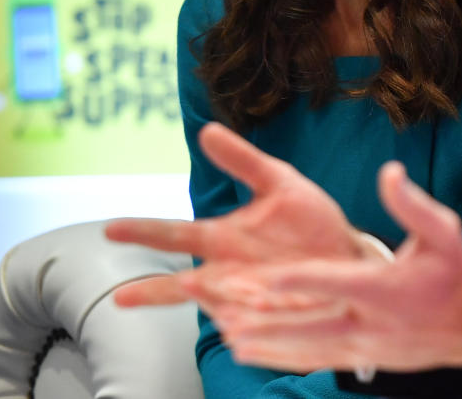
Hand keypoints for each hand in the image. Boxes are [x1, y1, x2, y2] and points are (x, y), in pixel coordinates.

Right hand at [105, 122, 374, 306]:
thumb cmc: (310, 220)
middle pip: (180, 283)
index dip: (144, 232)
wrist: (350, 256)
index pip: (175, 235)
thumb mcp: (279, 182)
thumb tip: (207, 130)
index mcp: (223, 237)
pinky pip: (249, 330)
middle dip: (152, 289)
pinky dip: (241, 331)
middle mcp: (226, 272)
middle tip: (120, 297)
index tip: (111, 229)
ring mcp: (246, 299)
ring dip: (205, 306)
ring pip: (212, 309)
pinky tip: (238, 331)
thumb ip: (243, 160)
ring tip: (198, 299)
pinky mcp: (270, 320)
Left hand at [190, 161, 461, 374]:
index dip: (298, 280)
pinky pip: (318, 359)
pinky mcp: (364, 358)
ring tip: (233, 342)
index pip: (334, 282)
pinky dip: (286, 358)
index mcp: (385, 287)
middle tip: (232, 323)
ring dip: (271, 346)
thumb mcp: (445, 231)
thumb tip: (389, 172)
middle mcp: (371, 322)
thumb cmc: (457, 272)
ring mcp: (366, 346)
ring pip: (309, 349)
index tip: (265, 278)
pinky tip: (259, 356)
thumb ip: (413, 204)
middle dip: (270, 326)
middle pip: (312, 326)